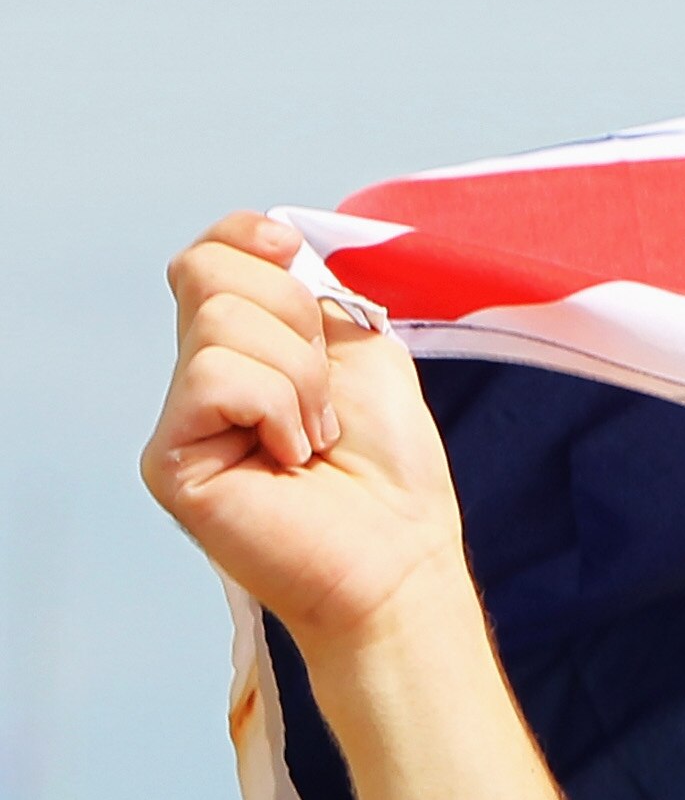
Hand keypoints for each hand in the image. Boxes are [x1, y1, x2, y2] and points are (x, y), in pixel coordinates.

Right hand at [138, 216, 466, 648]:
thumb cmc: (391, 474)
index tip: (292, 255)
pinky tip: (291, 458)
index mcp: (245, 348)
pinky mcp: (169, 457)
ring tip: (316, 439)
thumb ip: (315, 294)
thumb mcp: (365, 354)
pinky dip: (276, 407)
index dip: (247, 237)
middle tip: (326, 398)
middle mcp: (201, 377)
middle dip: (294, 318)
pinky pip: (216, 376)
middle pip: (207, 271)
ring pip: (218, 321)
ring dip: (298, 377)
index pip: (211, 254)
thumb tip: (275, 240)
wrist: (400, 562)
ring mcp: (180, 417)